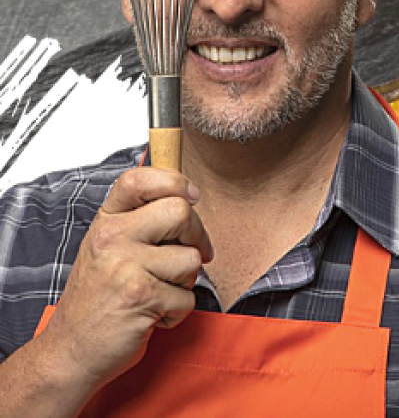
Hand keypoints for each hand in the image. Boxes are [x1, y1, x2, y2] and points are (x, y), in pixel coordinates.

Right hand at [37, 167, 213, 391]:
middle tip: (187, 256)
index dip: (175, 181)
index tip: (191, 196)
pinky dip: (178, 311)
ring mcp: (125, 266)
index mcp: (106, 221)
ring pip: (192, 258)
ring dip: (185, 282)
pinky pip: (188, 297)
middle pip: (181, 212)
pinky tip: (152, 313)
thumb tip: (187, 196)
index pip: (140, 178)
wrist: (72, 350)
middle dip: (197, 236)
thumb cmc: (100, 298)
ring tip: (158, 291)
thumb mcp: (109, 248)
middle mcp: (112, 238)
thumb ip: (141, 221)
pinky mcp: (141, 297)